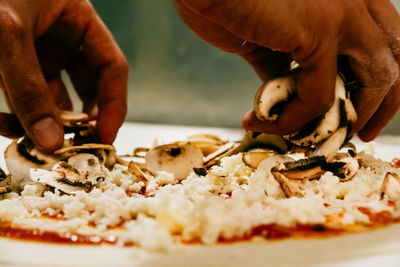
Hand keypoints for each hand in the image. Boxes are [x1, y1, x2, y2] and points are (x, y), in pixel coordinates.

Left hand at [0, 0, 127, 151]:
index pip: (111, 67)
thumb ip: (29, 88)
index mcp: (77, 21)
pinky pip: (22, 99)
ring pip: (52, 99)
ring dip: (44, 122)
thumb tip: (51, 140)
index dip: (114, 103)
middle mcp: (61, 40)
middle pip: (86, 88)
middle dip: (80, 119)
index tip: (105, 136)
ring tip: (34, 142)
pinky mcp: (12, 69)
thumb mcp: (8, 35)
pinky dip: (15, 117)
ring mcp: (37, 55)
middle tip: (74, 147)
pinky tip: (3, 125)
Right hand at [175, 0, 399, 140]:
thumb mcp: (266, 39)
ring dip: (347, 117)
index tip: (357, 113)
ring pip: (374, 79)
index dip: (377, 85)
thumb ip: (284, 63)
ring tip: (311, 137)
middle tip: (360, 133)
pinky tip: (261, 123)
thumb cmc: (228, 2)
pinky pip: (318, 96)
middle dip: (382, 104)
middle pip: (394, 60)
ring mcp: (342, 14)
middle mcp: (355, 0)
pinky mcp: (318, 32)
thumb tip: (286, 91)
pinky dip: (292, 119)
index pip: (383, 45)